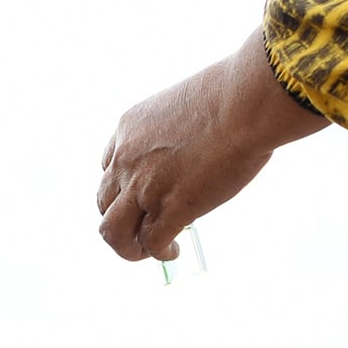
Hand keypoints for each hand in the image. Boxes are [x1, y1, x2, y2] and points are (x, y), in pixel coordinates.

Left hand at [97, 30, 326, 261]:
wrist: (244, 102)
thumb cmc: (233, 94)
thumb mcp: (186, 104)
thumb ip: (179, 129)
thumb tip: (198, 148)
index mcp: (129, 128)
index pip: (109, 165)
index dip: (121, 184)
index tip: (140, 192)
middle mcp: (127, 160)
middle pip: (104, 202)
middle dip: (120, 217)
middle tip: (141, 226)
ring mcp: (144, 188)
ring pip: (113, 231)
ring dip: (126, 246)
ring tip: (145, 251)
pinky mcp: (168, 210)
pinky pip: (150, 244)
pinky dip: (158, 253)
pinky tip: (173, 251)